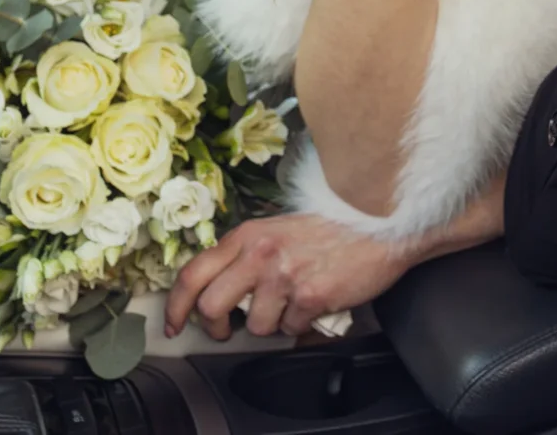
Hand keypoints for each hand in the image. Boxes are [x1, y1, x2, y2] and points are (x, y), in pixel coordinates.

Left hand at [164, 213, 411, 339]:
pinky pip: (290, 330)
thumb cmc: (332, 229)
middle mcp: (260, 252)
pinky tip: (315, 302)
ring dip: (272, 324)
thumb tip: (216, 287)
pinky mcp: (310, 294)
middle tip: (228, 330)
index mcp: (247, 235)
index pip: (193, 275)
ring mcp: (284, 274)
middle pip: (211, 307)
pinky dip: (301, 324)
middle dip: (217, 327)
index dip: (176, 307)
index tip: (174, 324)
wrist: (381, 226)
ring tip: (291, 304)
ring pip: (255, 326)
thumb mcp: (278, 230)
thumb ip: (246, 253)